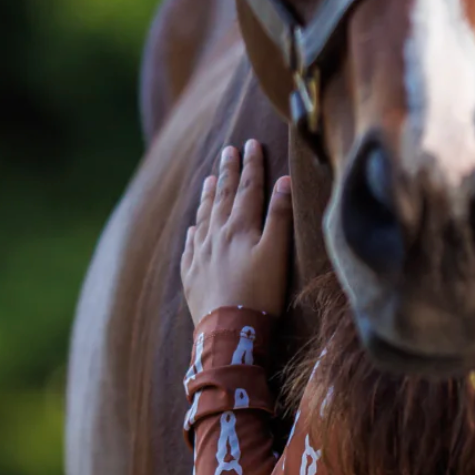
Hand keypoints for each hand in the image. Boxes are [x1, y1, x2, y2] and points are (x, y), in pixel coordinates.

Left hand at [181, 140, 292, 325]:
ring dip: (209, 196)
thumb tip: (284, 181)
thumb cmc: (261, 291)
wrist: (229, 331)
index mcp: (240, 227)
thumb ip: (280, 215)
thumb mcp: (277, 252)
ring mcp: (201, 255)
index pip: (248, 188)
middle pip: (223, 197)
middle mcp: (216, 235)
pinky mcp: (192, 276)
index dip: (251, 164)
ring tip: (211, 179)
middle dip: (228, 172)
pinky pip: (190, 246)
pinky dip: (193, 232)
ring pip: (204, 217)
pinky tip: (193, 228)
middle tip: (228, 150)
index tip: (251, 143)